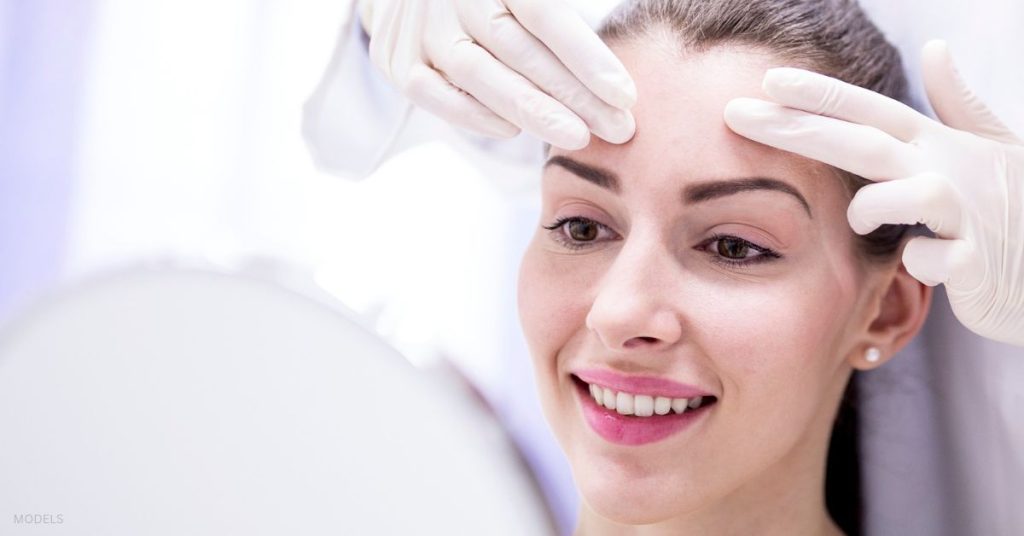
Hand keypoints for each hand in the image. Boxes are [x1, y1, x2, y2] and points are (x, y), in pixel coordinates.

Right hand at [357, 0, 636, 149]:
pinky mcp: (397, 62)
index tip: (626, 95)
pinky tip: (515, 131)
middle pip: (520, 51)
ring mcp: (420, 29)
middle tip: (618, 127)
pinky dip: (476, 116)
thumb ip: (559, 13)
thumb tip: (614, 72)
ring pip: (480, 76)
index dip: (587, 57)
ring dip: (533, 112)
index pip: (545, 15)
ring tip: (578, 137)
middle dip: (574, 94)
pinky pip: (437, 96)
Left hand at [723, 40, 1023, 345]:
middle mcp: (946, 170)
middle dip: (797, 126)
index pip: (870, 112)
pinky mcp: (975, 263)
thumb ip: (957, 103)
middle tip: (738, 113)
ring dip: (871, 208)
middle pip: (862, 142)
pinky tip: (924, 266)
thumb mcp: (992, 148)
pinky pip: (931, 258)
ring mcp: (964, 215)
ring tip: (866, 223)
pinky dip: (920, 262)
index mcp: (937, 145)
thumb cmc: (1014, 208)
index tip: (767, 81)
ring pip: (902, 194)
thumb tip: (936, 48)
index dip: (821, 95)